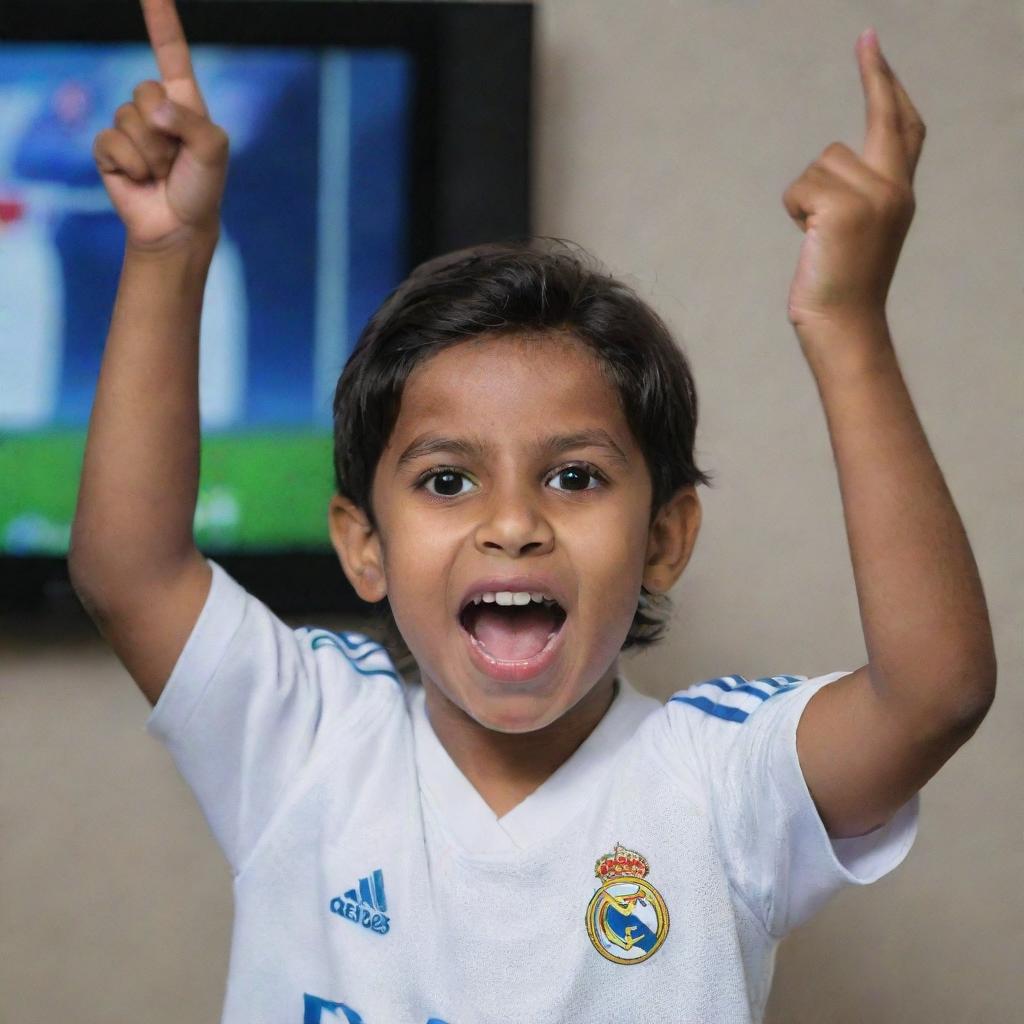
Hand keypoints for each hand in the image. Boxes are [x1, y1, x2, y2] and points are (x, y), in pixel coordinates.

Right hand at [92, 0, 228, 251]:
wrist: (180, 227)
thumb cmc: (202, 188)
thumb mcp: (213, 150)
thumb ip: (191, 122)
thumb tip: (153, 111)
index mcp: (184, 101)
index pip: (171, 52)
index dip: (160, 19)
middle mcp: (155, 109)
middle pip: (144, 91)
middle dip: (164, 129)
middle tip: (176, 159)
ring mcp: (129, 128)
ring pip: (129, 120)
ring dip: (151, 153)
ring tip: (161, 173)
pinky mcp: (109, 150)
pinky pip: (111, 141)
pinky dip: (130, 164)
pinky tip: (140, 179)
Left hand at [782, 29, 925, 340]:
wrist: (843, 325)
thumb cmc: (839, 287)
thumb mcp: (855, 235)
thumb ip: (854, 197)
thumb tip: (826, 174)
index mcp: (899, 194)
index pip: (902, 129)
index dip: (889, 88)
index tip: (873, 50)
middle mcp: (895, 189)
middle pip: (880, 120)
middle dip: (876, 75)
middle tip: (867, 36)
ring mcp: (874, 196)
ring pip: (821, 162)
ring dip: (805, 195)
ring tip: (817, 237)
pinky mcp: (843, 207)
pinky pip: (800, 187)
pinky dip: (794, 210)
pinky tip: (809, 240)